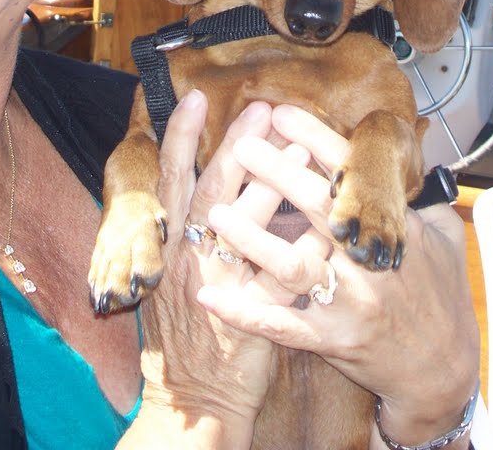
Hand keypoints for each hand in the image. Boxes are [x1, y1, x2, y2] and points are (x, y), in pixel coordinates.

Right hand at [126, 91, 277, 446]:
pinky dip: (299, 245)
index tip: (193, 98)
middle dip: (235, 145)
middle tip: (260, 108)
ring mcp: (217, 284)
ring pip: (242, 228)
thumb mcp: (171, 272)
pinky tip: (324, 224)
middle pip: (209, 190)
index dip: (179, 138)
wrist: (194, 394)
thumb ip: (187, 228)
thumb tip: (208, 180)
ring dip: (272, 185)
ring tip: (302, 149)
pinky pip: (276, 274)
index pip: (170, 180)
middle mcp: (187, 257)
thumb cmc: (187, 327)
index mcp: (167, 242)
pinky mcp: (248, 313)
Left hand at [197, 105, 480, 447]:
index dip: (315, 140)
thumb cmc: (443, 298)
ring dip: (254, 239)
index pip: (352, 173)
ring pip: (295, 266)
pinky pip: (280, 326)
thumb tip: (411, 152)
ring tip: (218, 214)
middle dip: (278, 172)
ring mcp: (349, 303)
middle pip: (319, 208)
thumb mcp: (446, 237)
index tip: (281, 113)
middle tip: (241, 145)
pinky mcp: (331, 340)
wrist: (445, 372)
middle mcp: (370, 261)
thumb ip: (423, 196)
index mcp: (394, 228)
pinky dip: (243, 312)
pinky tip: (209, 296)